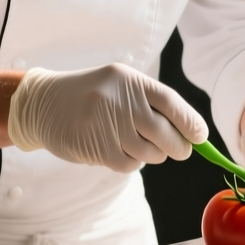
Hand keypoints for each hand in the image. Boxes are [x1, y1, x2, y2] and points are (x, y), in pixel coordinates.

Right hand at [8, 64, 208, 171]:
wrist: (44, 103)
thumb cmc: (93, 96)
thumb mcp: (120, 86)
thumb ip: (152, 105)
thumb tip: (192, 133)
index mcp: (130, 80)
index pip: (171, 102)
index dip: (190, 122)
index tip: (200, 137)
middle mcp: (120, 100)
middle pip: (164, 133)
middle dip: (178, 147)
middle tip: (180, 151)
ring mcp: (106, 124)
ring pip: (149, 153)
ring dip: (151, 154)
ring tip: (136, 144)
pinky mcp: (96, 146)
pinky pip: (129, 164)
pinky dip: (131, 162)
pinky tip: (118, 150)